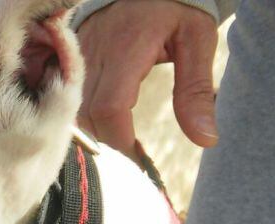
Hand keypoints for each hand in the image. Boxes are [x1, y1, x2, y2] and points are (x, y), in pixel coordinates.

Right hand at [77, 0, 218, 156]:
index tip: (139, 158)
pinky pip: (69, 98)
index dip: (121, 140)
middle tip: (133, 157)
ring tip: (121, 140)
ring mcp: (77, 57)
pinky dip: (85, 117)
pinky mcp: (69, 59)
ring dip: (97, 131)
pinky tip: (103, 122)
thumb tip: (205, 139)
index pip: (111, 108)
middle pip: (89, 116)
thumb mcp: (197, 41)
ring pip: (75, 111)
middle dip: (110, 142)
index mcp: (127, 50)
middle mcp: (94, 55)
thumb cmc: (174, 6)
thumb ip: (196, 91)